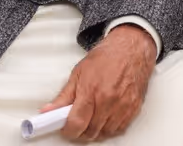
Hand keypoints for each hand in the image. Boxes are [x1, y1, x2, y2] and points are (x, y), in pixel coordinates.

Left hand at [40, 25, 155, 140]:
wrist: (131, 49)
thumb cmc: (106, 57)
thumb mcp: (79, 73)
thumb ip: (64, 96)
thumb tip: (49, 111)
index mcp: (91, 91)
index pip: (76, 123)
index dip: (68, 130)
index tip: (65, 128)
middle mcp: (108, 100)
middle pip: (90, 132)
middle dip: (81, 131)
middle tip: (77, 123)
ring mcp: (123, 106)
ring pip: (105, 133)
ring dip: (96, 131)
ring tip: (91, 119)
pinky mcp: (133, 108)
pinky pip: (119, 129)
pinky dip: (110, 128)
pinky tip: (105, 118)